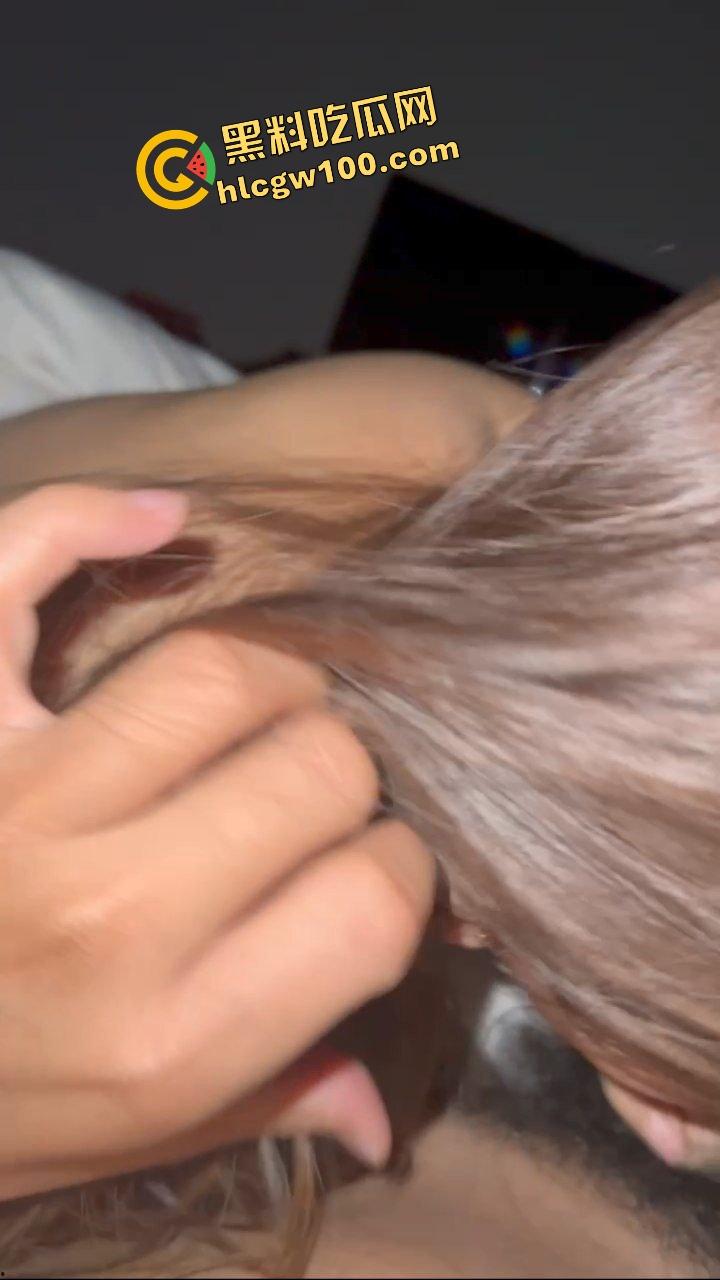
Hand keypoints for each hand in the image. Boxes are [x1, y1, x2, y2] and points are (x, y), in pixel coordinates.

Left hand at [0, 484, 433, 1198]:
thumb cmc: (0, 1107)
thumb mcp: (134, 1140)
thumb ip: (269, 1103)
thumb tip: (381, 1113)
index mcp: (171, 1034)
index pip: (375, 899)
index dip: (403, 867)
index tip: (372, 865)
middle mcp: (102, 913)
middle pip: (319, 766)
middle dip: (344, 772)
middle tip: (310, 792)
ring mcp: (15, 799)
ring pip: (219, 673)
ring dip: (271, 677)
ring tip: (261, 706)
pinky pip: (13, 572)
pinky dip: (88, 522)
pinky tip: (162, 521)